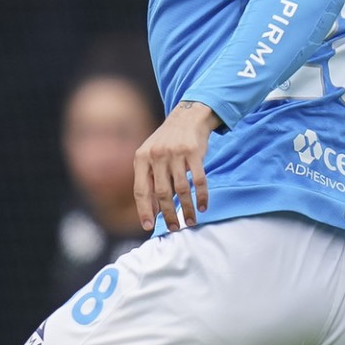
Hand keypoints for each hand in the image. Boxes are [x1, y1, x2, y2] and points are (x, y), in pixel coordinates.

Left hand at [134, 101, 219, 230]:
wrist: (186, 117)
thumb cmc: (167, 142)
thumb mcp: (150, 156)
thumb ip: (148, 180)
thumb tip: (152, 211)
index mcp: (141, 158)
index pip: (141, 190)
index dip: (144, 210)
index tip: (149, 227)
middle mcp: (157, 156)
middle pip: (162, 193)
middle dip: (168, 214)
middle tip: (174, 228)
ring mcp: (175, 154)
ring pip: (182, 189)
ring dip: (187, 208)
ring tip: (190, 221)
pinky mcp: (194, 152)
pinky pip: (199, 180)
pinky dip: (202, 196)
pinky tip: (202, 206)